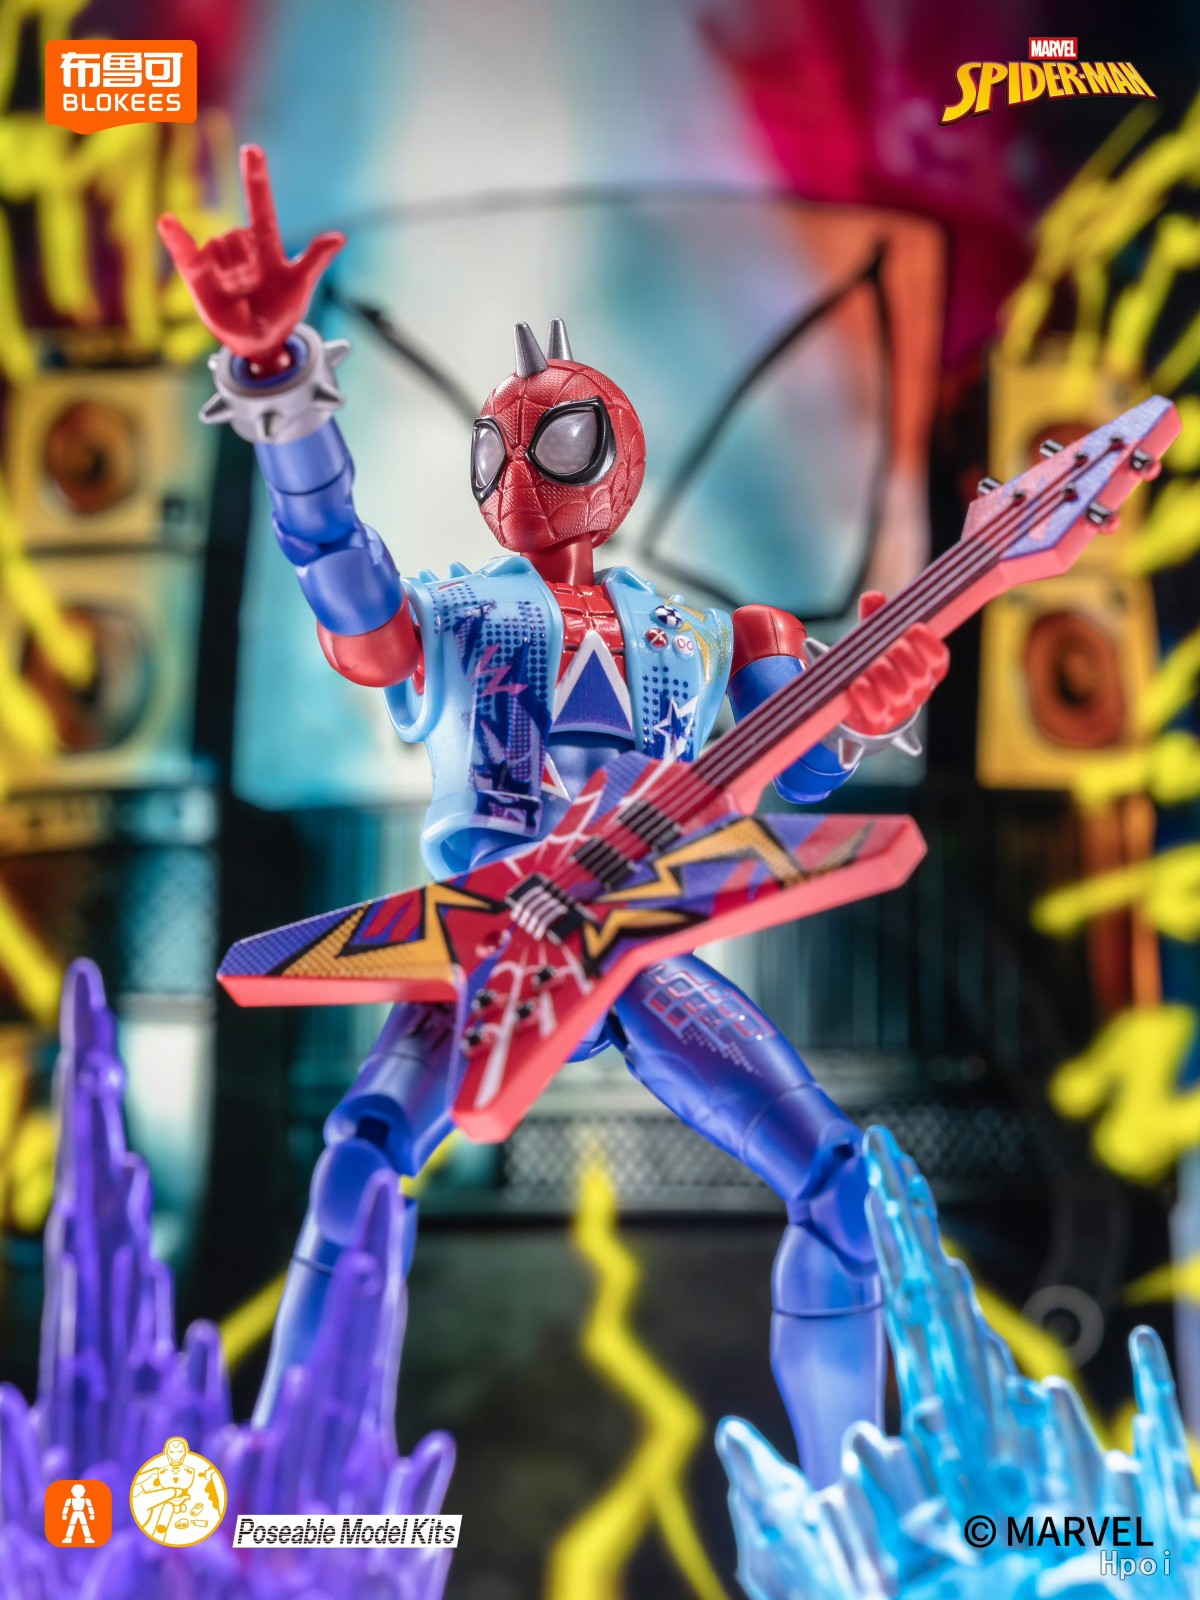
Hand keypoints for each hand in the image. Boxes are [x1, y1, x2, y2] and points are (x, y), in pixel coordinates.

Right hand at [157, 144, 343, 370]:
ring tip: (239, 293)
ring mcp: (217, 258)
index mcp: (264, 244)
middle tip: (256, 287)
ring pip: (223, 248)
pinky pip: (185, 252)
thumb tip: (339, 237)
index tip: (251, 150)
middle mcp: (238, 245)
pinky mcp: (197, 275)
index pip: (260, 205)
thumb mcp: (300, 285)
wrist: (258, 341)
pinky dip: (176, 238)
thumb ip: (315, 259)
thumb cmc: (281, 311)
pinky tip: (166, 221)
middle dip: (250, 263)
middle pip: (240, 234)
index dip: (256, 179)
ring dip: (234, 276)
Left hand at [844, 590, 948, 736]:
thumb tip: (873, 598)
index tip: (913, 628)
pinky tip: (857, 684)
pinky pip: (876, 712)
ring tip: (871, 666)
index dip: (928, 643)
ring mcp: (899, 709)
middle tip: (889, 647)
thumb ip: (877, 617)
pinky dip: (866, 697)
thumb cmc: (873, 661)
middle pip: (919, 674)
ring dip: (884, 675)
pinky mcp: (877, 723)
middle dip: (903, 657)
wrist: (857, 700)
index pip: (939, 658)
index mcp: (926, 667)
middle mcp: (917, 690)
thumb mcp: (877, 637)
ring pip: (899, 693)